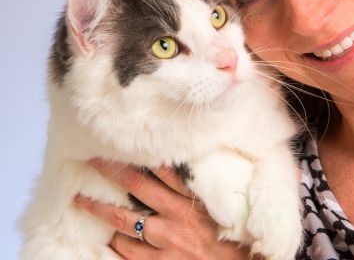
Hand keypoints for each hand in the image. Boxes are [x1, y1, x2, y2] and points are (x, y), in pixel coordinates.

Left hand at [74, 160, 253, 259]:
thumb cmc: (232, 237)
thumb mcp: (221, 207)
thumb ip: (202, 189)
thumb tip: (185, 165)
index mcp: (194, 199)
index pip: (164, 168)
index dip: (142, 154)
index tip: (123, 143)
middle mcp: (177, 216)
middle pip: (138, 187)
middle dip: (113, 171)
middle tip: (92, 159)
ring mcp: (166, 241)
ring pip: (125, 221)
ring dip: (101, 210)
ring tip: (82, 200)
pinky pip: (128, 252)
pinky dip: (114, 243)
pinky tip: (104, 237)